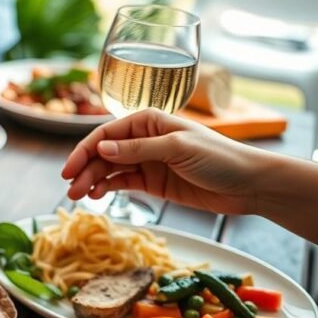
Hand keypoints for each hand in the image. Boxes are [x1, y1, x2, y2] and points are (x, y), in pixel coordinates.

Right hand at [63, 109, 267, 214]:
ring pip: (109, 169)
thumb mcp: (177, 148)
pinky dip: (107, 188)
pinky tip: (96, 195)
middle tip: (70, 189)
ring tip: (78, 196)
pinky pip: (122, 183)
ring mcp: (147, 161)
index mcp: (148, 122)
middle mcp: (143, 139)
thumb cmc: (220, 158)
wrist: (249, 185)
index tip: (69, 169)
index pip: (106, 134)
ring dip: (92, 181)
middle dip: (84, 169)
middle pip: (103, 153)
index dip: (84, 150)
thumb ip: (137, 149)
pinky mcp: (152, 182)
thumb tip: (101, 148)